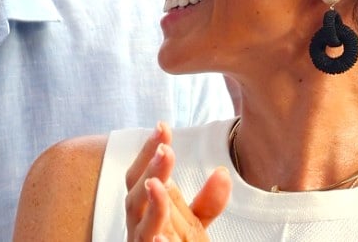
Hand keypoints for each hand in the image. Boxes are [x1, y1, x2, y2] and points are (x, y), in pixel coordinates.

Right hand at [123, 123, 230, 241]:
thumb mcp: (194, 225)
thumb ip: (206, 202)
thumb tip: (222, 172)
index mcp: (146, 210)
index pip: (142, 175)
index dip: (148, 151)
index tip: (163, 126)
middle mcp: (139, 225)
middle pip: (135, 194)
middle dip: (149, 170)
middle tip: (165, 149)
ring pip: (139, 224)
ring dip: (150, 203)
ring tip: (157, 184)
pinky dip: (154, 241)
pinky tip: (160, 236)